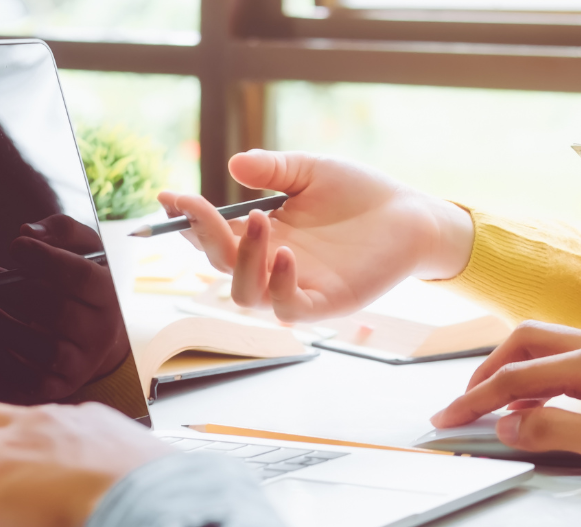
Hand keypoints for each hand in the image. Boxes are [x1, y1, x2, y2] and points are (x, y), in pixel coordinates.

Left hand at [0, 215, 130, 401]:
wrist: (98, 336)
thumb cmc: (84, 287)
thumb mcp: (84, 251)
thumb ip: (62, 231)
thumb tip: (29, 231)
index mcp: (109, 295)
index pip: (81, 277)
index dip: (46, 260)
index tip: (15, 245)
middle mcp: (101, 331)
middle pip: (58, 313)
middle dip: (14, 294)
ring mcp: (83, 362)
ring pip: (44, 349)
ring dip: (2, 326)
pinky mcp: (63, 385)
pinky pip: (34, 381)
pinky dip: (6, 363)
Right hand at [163, 150, 474, 321]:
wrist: (411, 214)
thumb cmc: (361, 193)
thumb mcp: (310, 171)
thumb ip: (273, 169)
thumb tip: (234, 164)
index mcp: (263, 234)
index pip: (212, 235)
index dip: (187, 220)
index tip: (168, 197)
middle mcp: (271, 264)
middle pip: (218, 264)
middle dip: (202, 235)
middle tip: (198, 206)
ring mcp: (296, 286)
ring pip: (244, 295)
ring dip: (242, 259)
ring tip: (259, 219)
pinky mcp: (326, 302)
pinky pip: (288, 308)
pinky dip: (279, 284)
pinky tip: (286, 253)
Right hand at [429, 322, 580, 483]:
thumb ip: (557, 432)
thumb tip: (507, 425)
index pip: (516, 376)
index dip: (474, 399)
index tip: (444, 420)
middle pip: (527, 342)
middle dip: (488, 371)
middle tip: (463, 406)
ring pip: (553, 349)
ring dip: (518, 373)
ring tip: (497, 409)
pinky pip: (579, 364)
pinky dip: (550, 382)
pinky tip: (553, 413)